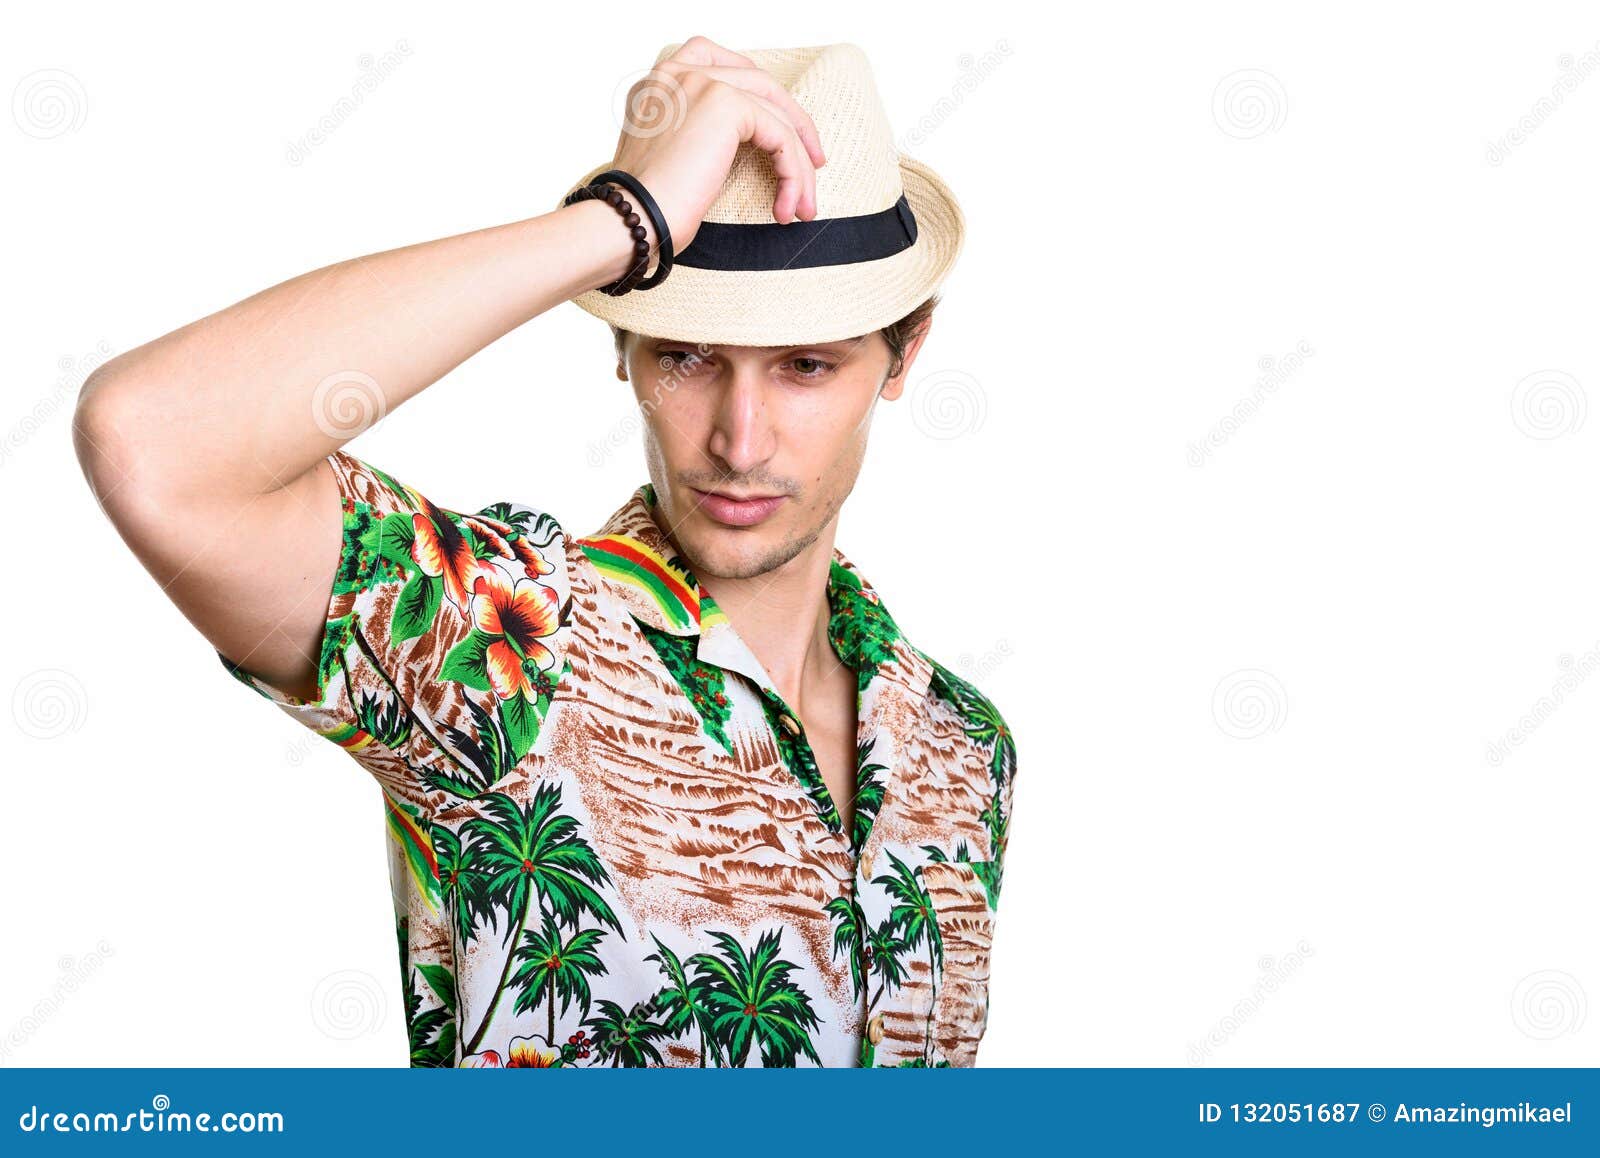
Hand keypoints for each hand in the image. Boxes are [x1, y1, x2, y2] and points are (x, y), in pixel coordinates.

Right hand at [608, 35, 827, 255]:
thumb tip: (739, 146)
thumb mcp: (668, 157)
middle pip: (758, 84)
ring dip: (798, 162)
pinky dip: (793, 172)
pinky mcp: (725, 105)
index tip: (782, 132)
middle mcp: (677, 71)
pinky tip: (790, 205)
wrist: (631, 219)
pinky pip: (779, 135)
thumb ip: (694, 132)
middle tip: (813, 165)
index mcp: (660, 82)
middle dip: (793, 126)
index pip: (721, 66)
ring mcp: (701, 82)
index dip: (760, 95)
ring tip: (805, 205)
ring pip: (775, 113)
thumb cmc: (645, 206)